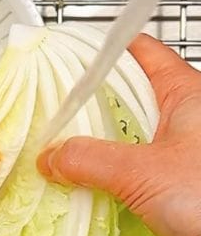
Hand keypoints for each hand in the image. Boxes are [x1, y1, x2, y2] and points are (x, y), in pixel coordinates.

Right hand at [39, 34, 200, 235]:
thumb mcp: (140, 173)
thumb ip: (87, 160)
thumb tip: (49, 157)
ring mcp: (186, 152)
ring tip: (62, 152)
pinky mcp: (182, 184)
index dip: (103, 49)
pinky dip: (113, 177)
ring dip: (100, 146)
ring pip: (133, 136)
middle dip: (90, 105)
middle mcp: (191, 118)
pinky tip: (88, 186)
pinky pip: (138, 171)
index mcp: (188, 93)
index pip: (141, 51)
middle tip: (52, 113)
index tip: (65, 55)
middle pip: (131, 95)